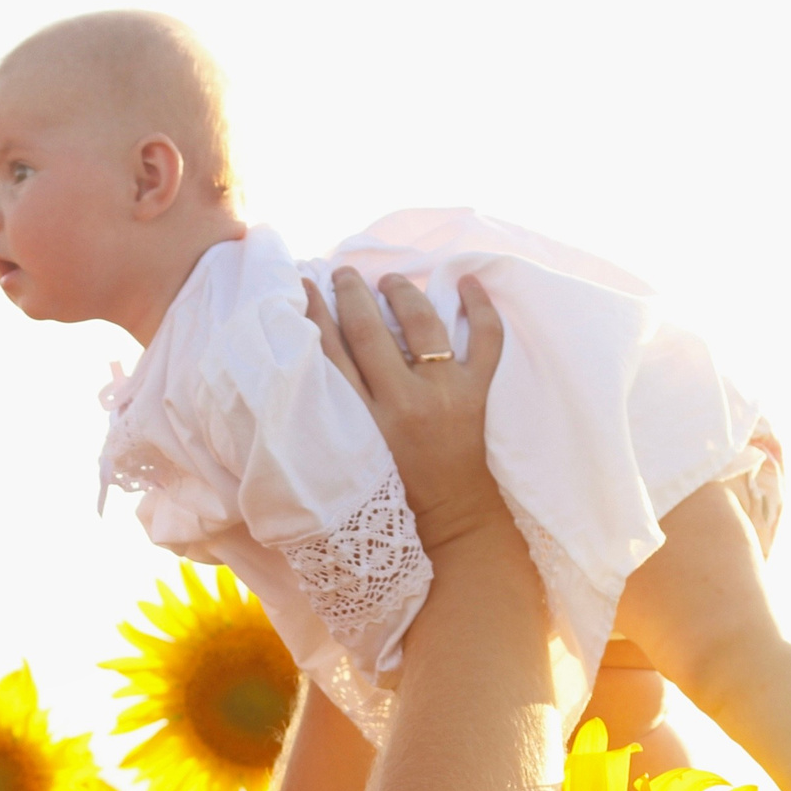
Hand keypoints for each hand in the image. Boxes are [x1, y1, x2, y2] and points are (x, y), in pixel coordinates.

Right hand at [303, 266, 507, 550]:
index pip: (331, 354)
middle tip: (343, 273)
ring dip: (402, 293)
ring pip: (422, 325)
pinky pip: (486, 339)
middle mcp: (403, 401)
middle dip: (352, 294)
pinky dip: (480, 308)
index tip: (304, 286)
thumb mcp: (350, 457)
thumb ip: (332, 418)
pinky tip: (468, 282)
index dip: (314, 314)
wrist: (451, 518)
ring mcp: (446, 392)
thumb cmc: (392, 494)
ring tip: (389, 280)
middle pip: (369, 331)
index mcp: (364, 422)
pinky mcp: (478, 392)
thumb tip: (311, 369)